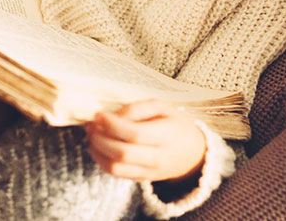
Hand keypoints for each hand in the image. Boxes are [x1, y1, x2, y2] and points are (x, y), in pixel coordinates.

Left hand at [86, 100, 206, 181]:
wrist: (193, 154)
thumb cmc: (176, 125)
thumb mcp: (163, 107)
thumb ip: (139, 108)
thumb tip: (115, 115)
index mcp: (166, 135)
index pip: (135, 133)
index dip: (113, 124)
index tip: (99, 114)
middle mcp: (158, 157)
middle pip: (122, 153)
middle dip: (100, 138)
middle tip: (91, 124)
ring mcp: (149, 171)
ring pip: (116, 168)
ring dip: (97, 151)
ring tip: (92, 135)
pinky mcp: (141, 178)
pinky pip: (117, 174)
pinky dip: (102, 160)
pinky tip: (98, 147)